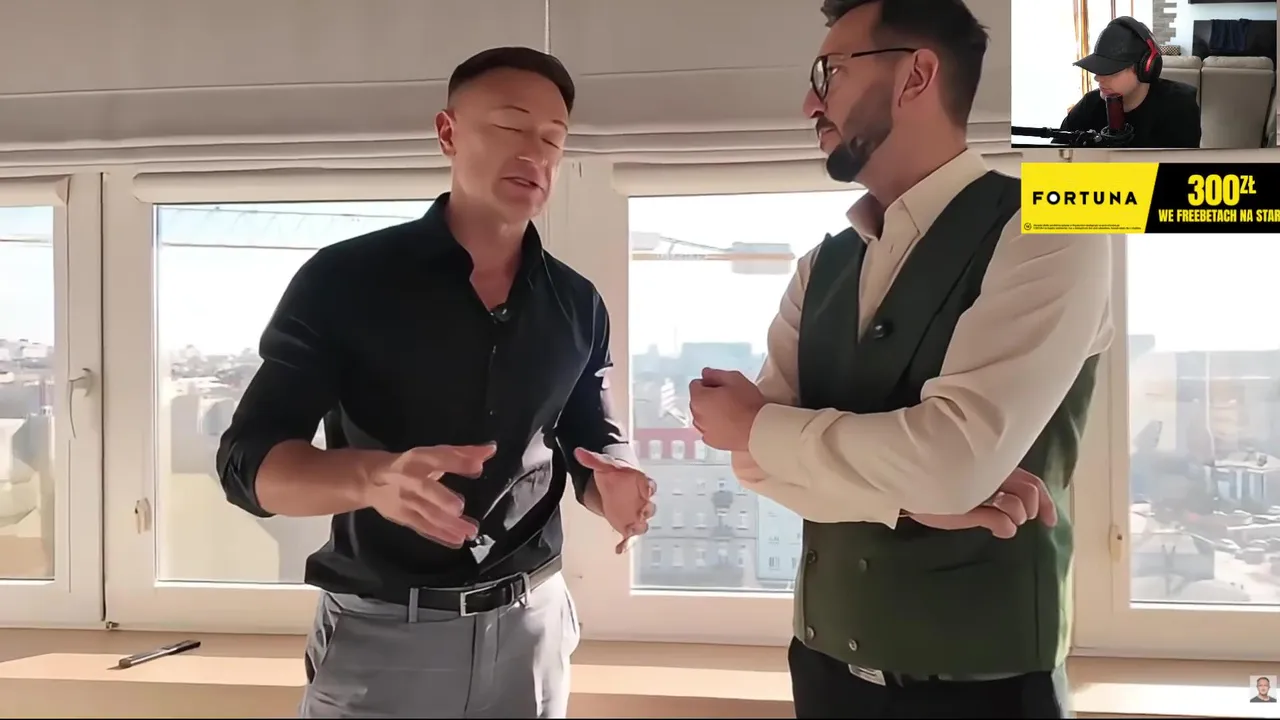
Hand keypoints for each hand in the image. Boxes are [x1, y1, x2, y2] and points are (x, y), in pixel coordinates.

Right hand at [364, 444, 496, 547]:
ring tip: (471, 531)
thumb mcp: (432, 454)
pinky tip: (458, 541)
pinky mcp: (404, 518)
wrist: (370, 480)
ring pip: (427, 514)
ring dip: (448, 525)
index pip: (439, 459)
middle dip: (441, 498)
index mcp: (419, 459)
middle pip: (425, 489)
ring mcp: (405, 501)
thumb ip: (462, 454)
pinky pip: (424, 528)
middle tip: (458, 507)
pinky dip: (440, 536)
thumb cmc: (411, 464)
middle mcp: (410, 480)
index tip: (478, 467)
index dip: (458, 462)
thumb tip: (490, 450)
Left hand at [574, 448, 655, 553]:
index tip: (648, 489)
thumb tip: (577, 451)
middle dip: (647, 510)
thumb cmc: (614, 474)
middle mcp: (642, 501)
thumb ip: (592, 459)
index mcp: (641, 483)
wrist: (613, 485)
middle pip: (650, 507)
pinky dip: (626, 544)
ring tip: (631, 531)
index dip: (650, 488)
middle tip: (643, 511)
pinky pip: (631, 538)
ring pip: (643, 524)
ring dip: (639, 527)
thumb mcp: (603, 465)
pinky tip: (619, 550)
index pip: (650, 486)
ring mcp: (636, 515)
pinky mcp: (628, 526)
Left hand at [688, 368, 766, 451]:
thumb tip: (705, 373)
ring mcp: (703, 431)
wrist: (759, 430)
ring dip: (710, 413)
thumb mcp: (734, 379)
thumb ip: (716, 374)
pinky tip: (729, 425)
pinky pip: (709, 431)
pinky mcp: (712, 443)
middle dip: (707, 398)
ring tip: (729, 413)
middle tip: (728, 398)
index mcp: (699, 398)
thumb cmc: (747, 402)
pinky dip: (715, 427)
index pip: (695, 385)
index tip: (723, 386)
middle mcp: (696, 416)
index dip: (709, 383)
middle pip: (697, 402)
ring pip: (702, 417)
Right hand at [907, 468, 1056, 538]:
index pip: (1032, 481)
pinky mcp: (971, 505)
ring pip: (1020, 504)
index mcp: (993, 467)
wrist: (904, 488)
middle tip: (1016, 518)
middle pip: (1031, 489)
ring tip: (999, 520)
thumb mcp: (968, 499)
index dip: (1046, 501)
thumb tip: (1011, 527)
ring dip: (1016, 516)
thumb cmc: (934, 489)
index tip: (1050, 521)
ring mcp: (983, 488)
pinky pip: (1003, 521)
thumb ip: (991, 505)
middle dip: (1030, 508)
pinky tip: (998, 528)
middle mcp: (992, 474)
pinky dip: (1006, 527)